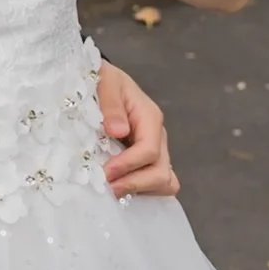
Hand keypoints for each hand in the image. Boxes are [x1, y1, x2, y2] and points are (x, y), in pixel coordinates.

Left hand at [96, 62, 175, 197]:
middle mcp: (158, 136)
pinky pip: (154, 183)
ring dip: (139, 189)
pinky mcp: (147, 160)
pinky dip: (139, 189)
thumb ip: (111, 105)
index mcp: (150, 118)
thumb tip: (118, 131)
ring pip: (164, 182)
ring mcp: (156, 150)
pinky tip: (117, 186)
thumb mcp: (105, 82)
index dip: (128, 166)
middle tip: (106, 189)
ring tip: (111, 190)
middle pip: (161, 172)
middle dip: (134, 184)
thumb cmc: (104, 80)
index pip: (149, 151)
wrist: (104, 80)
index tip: (105, 173)